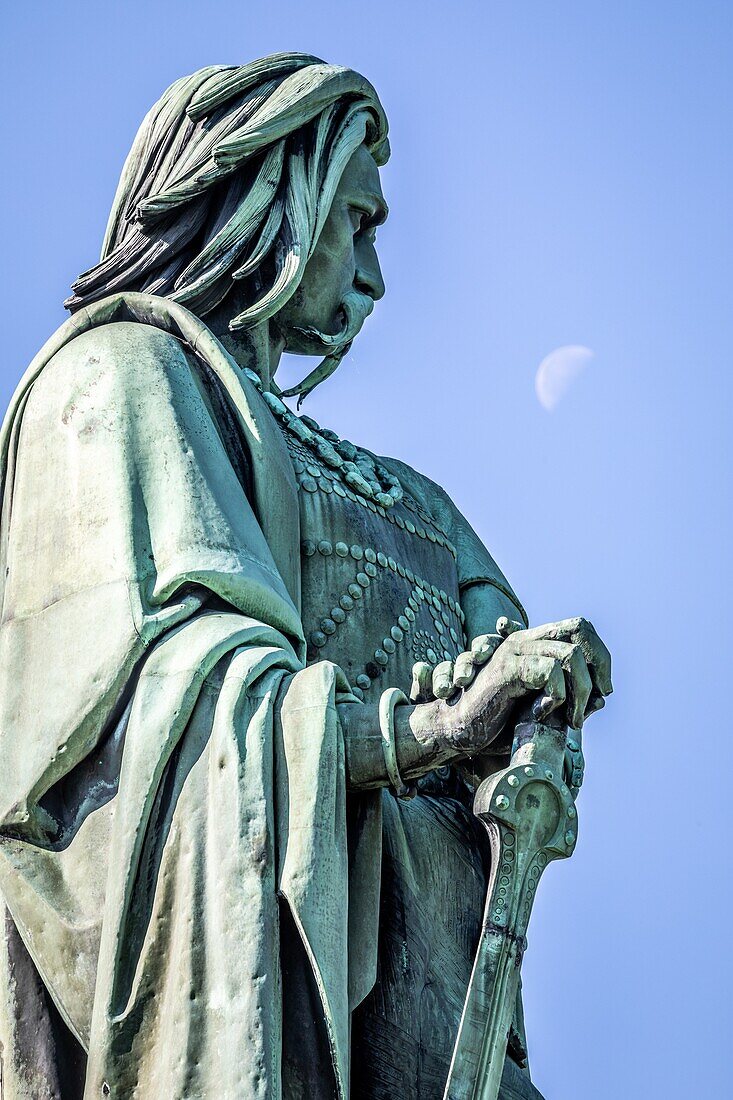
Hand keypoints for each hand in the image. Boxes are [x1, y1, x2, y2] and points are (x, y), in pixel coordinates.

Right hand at [411, 616, 611, 756]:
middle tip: (594, 700)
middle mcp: (525, 639)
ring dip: (580, 691)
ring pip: (570, 654)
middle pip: (580, 629)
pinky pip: (548, 671)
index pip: (580, 628)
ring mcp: (513, 650)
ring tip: (571, 720)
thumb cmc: (498, 723)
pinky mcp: (505, 668)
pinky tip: (541, 714)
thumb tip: (602, 697)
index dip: (600, 656)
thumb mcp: (545, 714)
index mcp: (534, 644)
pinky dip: (556, 696)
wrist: (459, 731)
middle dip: (599, 665)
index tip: (602, 691)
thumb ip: (572, 703)